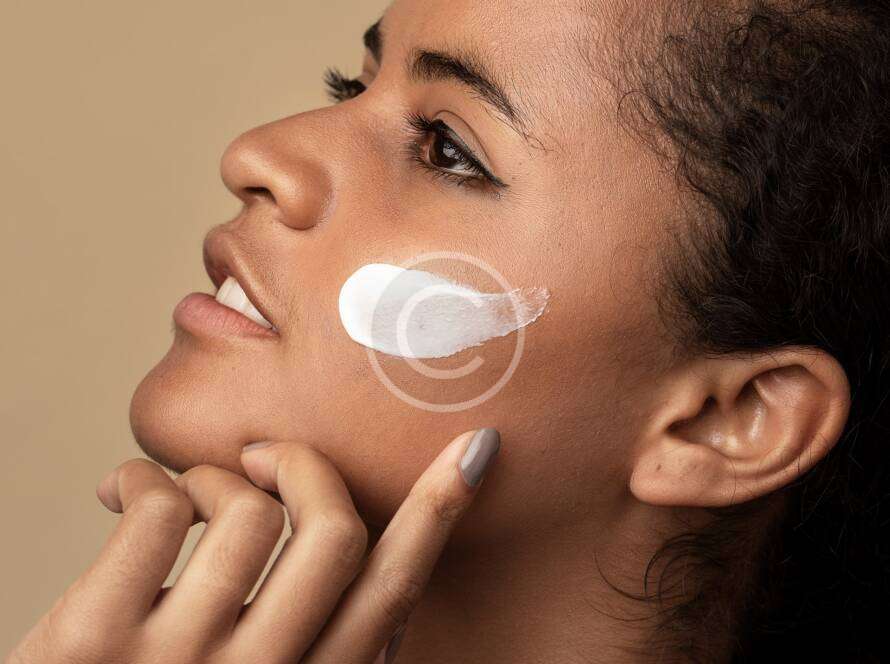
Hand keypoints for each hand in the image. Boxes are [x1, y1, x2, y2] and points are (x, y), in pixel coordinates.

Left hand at [6, 428, 499, 663]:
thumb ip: (317, 651)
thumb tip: (372, 574)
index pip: (393, 591)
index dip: (439, 510)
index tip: (473, 447)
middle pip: (334, 530)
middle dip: (304, 465)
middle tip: (262, 451)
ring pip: (246, 509)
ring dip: (213, 475)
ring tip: (179, 492)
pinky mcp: (91, 643)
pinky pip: (158, 508)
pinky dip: (143, 479)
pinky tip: (120, 493)